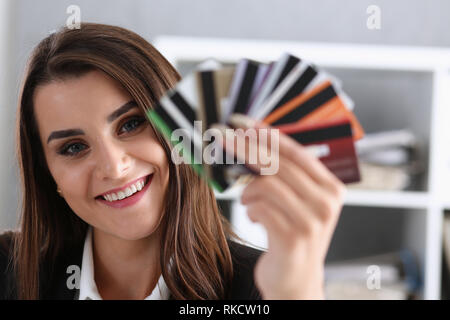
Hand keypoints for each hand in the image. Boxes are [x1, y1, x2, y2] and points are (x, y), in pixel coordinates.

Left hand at [215, 114, 345, 298]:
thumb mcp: (297, 203)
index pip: (295, 150)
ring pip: (266, 184)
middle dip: (244, 147)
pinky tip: (255, 218)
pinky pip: (260, 208)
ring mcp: (312, 220)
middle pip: (278, 162)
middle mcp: (326, 201)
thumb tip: (252, 142)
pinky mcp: (293, 237)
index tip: (242, 122)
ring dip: (249, 191)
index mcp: (330, 187)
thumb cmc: (292, 236)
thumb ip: (284, 175)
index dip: (266, 133)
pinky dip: (250, 210)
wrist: (296, 281)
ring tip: (249, 202)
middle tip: (221, 138)